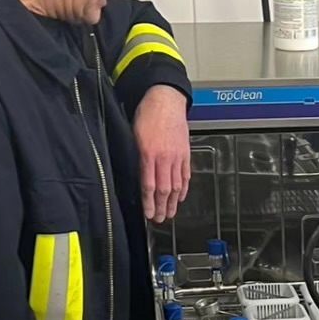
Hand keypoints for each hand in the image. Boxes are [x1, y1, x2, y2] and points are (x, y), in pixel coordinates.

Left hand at [133, 85, 191, 221]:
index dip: (149, 202)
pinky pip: (185, 175)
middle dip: (162, 207)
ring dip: (174, 202)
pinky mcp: (185, 153)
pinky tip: (181, 197)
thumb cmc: (147, 114)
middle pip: (165, 190)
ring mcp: (177, 156)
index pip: (149, 185)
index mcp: (149, 154)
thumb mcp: (133, 135)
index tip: (148, 215)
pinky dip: (184, 188)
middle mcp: (164, 158)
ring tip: (170, 213)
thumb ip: (135, 156)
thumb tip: (133, 176)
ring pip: (176, 185)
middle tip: (159, 220)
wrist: (165, 100)